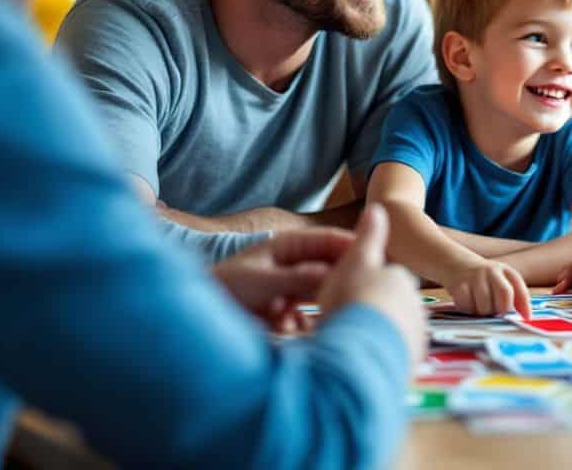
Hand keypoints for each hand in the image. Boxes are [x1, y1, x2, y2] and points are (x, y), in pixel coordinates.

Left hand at [212, 228, 355, 332]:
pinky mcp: (290, 314)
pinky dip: (311, 324)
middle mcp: (295, 265)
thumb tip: (329, 274)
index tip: (373, 254)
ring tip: (335, 315)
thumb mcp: (259, 281)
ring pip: (324, 294)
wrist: (199, 319)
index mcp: (288, 246)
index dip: (350, 245)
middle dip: (345, 279)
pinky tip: (306, 331)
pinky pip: (311, 317)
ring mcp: (294, 289)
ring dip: (327, 304)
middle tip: (365, 291)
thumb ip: (294, 278)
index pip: (327, 240)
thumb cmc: (224, 289)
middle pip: (331, 267)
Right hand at [316, 203, 426, 363]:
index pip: (384, 280)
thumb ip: (369, 236)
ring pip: (392, 332)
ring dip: (377, 336)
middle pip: (389, 307)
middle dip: (372, 313)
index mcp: (402, 279)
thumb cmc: (354, 299)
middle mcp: (415, 305)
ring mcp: (415, 334)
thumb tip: (379, 208)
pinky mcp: (411, 361)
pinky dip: (380, 357)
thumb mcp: (356, 260)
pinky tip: (362, 359)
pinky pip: (393, 356)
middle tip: (346, 321)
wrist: (361, 348)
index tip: (346, 297)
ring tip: (353, 342)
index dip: (362, 288)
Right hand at [444, 259, 531, 318]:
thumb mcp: (499, 280)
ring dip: (484, 314)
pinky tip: (468, 305)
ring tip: (481, 310)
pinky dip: (469, 311)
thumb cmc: (482, 279)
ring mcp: (474, 277)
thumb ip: (512, 296)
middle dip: (503, 310)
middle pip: (504, 294)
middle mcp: (491, 271)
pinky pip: (468, 306)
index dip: (525, 306)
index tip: (527, 319)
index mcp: (505, 271)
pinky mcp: (459, 285)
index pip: (519, 289)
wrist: (454, 262)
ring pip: (485, 305)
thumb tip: (525, 317)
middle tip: (498, 315)